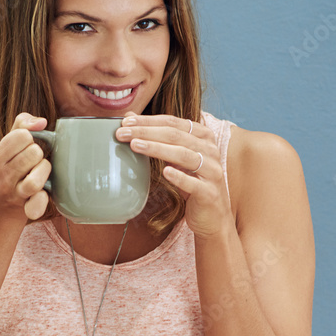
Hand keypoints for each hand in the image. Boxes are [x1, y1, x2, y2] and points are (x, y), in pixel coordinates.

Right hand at [0, 112, 51, 220]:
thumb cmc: (6, 171)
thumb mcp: (5, 147)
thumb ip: (21, 126)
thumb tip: (42, 121)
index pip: (22, 135)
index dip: (30, 138)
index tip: (27, 146)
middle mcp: (1, 175)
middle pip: (33, 154)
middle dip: (39, 155)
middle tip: (34, 161)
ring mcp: (12, 193)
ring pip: (36, 180)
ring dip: (44, 172)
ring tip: (40, 173)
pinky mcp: (24, 209)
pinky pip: (37, 204)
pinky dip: (43, 200)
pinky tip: (43, 194)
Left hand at [116, 114, 232, 237]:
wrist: (213, 216)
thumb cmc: (192, 183)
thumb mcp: (175, 158)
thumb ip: (157, 137)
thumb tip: (130, 118)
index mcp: (203, 137)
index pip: (173, 123)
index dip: (149, 121)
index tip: (125, 123)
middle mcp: (211, 151)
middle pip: (176, 136)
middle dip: (147, 132)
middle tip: (122, 133)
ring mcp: (212, 172)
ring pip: (184, 155)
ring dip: (158, 149)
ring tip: (135, 146)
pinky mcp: (210, 193)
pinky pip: (194, 183)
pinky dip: (180, 177)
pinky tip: (165, 172)